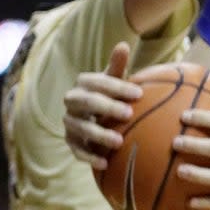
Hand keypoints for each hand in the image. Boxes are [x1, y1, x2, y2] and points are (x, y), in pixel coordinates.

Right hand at [63, 42, 141, 169]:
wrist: (96, 116)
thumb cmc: (110, 95)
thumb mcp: (113, 80)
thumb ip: (117, 65)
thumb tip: (123, 45)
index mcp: (83, 84)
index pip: (97, 82)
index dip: (117, 87)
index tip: (139, 93)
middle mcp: (72, 101)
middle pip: (86, 103)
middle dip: (107, 107)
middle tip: (129, 113)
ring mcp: (70, 122)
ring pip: (80, 128)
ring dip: (98, 135)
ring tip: (119, 142)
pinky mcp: (71, 141)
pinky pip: (77, 150)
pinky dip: (89, 157)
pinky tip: (104, 164)